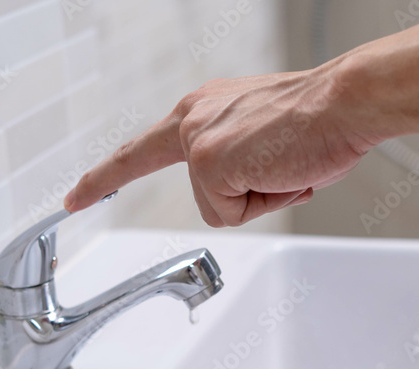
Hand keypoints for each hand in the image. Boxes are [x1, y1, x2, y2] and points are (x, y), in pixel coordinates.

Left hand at [64, 66, 377, 226]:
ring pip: (222, 207)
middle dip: (248, 194)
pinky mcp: (208, 163)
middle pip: (205, 193)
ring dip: (261, 199)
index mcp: (204, 109)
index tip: (75, 197)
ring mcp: (197, 141)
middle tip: (273, 160)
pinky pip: (232, 215)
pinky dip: (264, 203)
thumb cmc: (320, 120)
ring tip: (287, 164)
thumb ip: (240, 161)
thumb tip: (251, 185)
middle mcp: (192, 119)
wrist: (344, 104)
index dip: (107, 176)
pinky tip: (282, 170)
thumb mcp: (267, 138)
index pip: (142, 149)